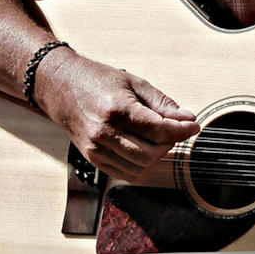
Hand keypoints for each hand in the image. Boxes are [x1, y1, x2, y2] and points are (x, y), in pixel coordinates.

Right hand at [34, 49, 199, 181]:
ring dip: (156, 156)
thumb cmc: (98, 80)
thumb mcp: (135, 83)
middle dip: (170, 143)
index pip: (159, 130)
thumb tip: (188, 119)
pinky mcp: (92, 159)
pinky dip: (141, 165)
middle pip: (151, 153)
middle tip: (173, 130)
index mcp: (117, 110)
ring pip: (140, 167)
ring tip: (157, 138)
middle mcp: (104, 133)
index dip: (182, 131)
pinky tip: (143, 147)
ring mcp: (96, 149)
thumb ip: (162, 103)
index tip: (193, 126)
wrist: (60, 86)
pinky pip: (125, 173)